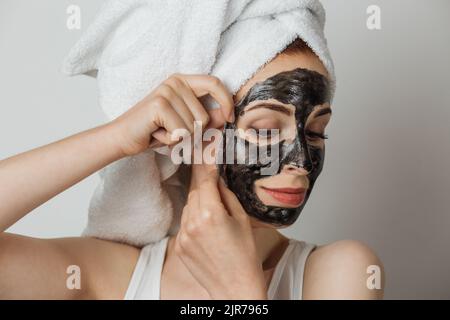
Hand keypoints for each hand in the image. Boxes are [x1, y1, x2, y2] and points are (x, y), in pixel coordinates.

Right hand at [109, 74, 233, 156]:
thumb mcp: (186, 125)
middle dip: (193, 133)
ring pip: (194, 127)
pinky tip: (156, 134)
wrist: (123, 137)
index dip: (226, 102)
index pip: (215, 83)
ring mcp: (166, 91)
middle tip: (174, 133)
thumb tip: (225, 116)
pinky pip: (181, 132)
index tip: (229, 118)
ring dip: (181, 138)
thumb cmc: (156, 131)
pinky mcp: (159, 105)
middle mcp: (175, 82)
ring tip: (163, 132)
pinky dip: (171, 141)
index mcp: (183, 81)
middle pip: (205, 115)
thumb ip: (207, 119)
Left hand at [175, 162, 267, 299]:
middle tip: (213, 181)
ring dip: (199, 203)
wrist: (234, 286)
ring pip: (188, 206)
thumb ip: (226, 196)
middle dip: (204, 185)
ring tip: (215, 214)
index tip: (207, 155)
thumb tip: (217, 180)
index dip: (206, 166)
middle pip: (195, 191)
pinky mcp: (179, 245)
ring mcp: (183, 235)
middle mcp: (192, 223)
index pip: (205, 180)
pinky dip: (194, 219)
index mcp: (210, 214)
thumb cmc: (244, 255)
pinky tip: (208, 229)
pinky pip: (184, 223)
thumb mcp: (242, 219)